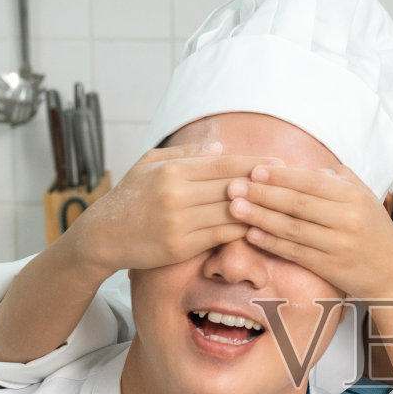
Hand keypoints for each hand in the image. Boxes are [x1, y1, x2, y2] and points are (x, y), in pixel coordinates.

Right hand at [68, 143, 282, 278]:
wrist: (102, 235)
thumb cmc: (129, 197)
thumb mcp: (150, 164)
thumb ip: (185, 155)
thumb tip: (220, 147)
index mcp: (172, 170)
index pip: (223, 163)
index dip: (254, 162)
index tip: (279, 162)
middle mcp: (176, 194)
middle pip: (232, 187)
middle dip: (263, 184)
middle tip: (290, 184)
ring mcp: (178, 221)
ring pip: (229, 212)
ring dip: (257, 209)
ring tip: (281, 207)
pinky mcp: (179, 246)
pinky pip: (220, 236)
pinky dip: (241, 230)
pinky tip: (258, 227)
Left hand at [227, 166, 392, 301]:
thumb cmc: (374, 232)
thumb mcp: (365, 198)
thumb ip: (337, 179)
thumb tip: (302, 168)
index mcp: (355, 197)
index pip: (311, 182)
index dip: (281, 176)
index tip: (254, 170)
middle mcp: (348, 219)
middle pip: (298, 203)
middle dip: (262, 193)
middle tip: (234, 186)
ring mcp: (339, 245)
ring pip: (293, 228)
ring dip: (261, 217)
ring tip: (235, 208)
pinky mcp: (332, 268)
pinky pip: (296, 253)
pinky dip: (272, 243)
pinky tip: (252, 235)